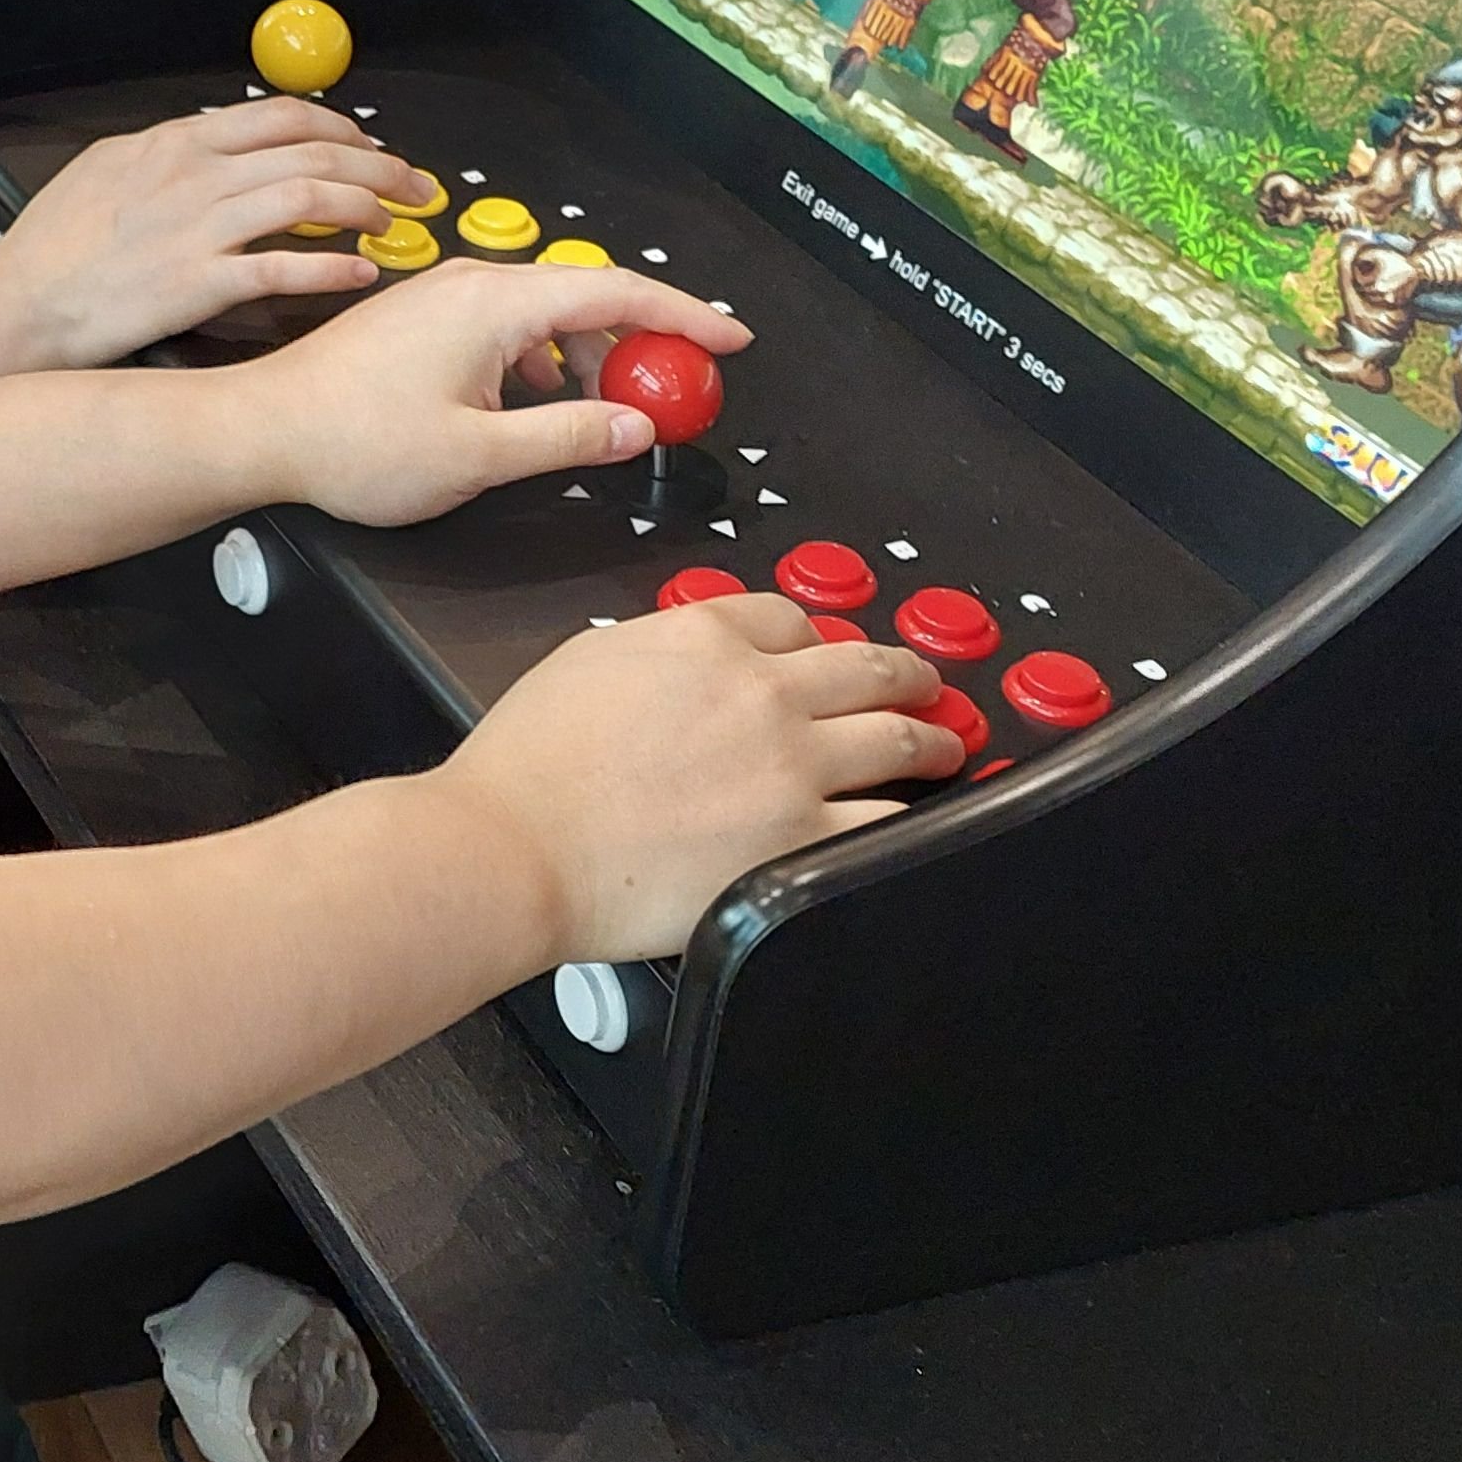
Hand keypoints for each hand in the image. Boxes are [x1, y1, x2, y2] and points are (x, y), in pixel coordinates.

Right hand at [0, 102, 421, 369]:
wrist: (20, 304)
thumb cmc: (53, 247)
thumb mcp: (107, 170)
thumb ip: (167, 156)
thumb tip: (215, 147)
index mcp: (176, 144)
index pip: (282, 117)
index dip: (342, 128)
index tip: (369, 146)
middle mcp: (195, 176)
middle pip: (313, 152)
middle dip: (379, 165)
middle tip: (414, 184)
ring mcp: (200, 229)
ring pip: (311, 198)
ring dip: (367, 208)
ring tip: (394, 224)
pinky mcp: (201, 284)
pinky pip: (285, 267)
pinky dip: (332, 268)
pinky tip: (359, 274)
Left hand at [220, 261, 747, 529]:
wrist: (263, 430)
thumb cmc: (353, 442)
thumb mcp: (479, 456)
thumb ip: (568, 438)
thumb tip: (635, 428)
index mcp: (493, 304)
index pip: (617, 292)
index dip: (685, 315)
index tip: (732, 339)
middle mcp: (472, 286)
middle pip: (587, 299)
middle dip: (643, 345)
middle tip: (678, 394)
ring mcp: (445, 299)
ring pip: (548, 316)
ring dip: (591, 360)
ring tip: (611, 415)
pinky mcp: (424, 320)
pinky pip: (510, 328)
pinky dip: (547, 363)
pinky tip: (544, 408)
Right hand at [440, 595, 954, 963]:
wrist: (517, 844)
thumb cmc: (529, 766)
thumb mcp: (587, 661)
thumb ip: (657, 650)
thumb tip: (690, 661)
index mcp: (704, 637)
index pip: (789, 617)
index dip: (816, 635)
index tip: (825, 651)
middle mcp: (762, 692)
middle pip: (866, 668)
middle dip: (906, 674)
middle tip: (924, 683)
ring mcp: (792, 767)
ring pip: (898, 738)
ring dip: (932, 738)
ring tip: (944, 746)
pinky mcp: (802, 840)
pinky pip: (885, 821)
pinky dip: (909, 814)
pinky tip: (915, 816)